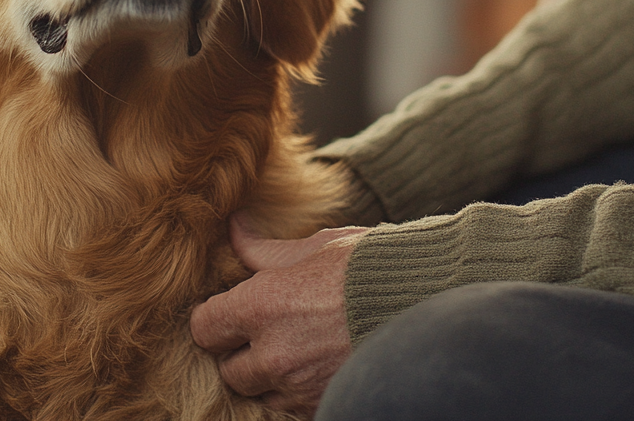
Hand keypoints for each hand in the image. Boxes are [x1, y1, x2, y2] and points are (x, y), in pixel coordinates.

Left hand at [191, 214, 368, 415]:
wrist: (429, 298)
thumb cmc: (370, 265)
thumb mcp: (313, 247)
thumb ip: (263, 250)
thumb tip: (234, 229)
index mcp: (260, 307)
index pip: (205, 329)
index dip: (213, 320)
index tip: (226, 312)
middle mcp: (274, 354)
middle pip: (230, 371)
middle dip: (242, 353)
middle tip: (265, 332)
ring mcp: (300, 386)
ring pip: (263, 393)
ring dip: (272, 377)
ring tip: (297, 349)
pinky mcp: (325, 403)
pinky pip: (295, 407)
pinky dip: (301, 392)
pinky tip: (318, 366)